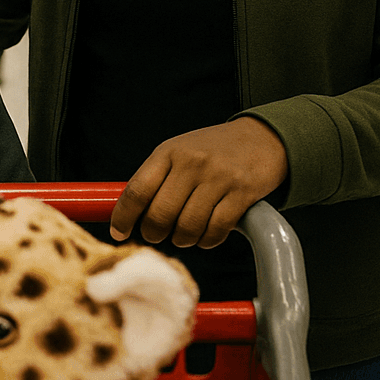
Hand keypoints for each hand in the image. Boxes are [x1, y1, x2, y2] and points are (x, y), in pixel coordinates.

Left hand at [110, 118, 287, 249]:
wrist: (261, 138)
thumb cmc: (213, 150)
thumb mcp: (178, 152)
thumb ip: (157, 178)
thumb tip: (128, 213)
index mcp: (168, 152)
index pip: (137, 190)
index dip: (123, 216)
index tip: (118, 232)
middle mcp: (191, 163)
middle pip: (160, 214)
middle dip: (153, 233)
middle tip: (155, 235)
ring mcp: (218, 177)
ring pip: (187, 226)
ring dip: (181, 239)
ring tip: (183, 235)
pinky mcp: (242, 193)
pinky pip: (216, 230)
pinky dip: (207, 241)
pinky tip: (205, 235)